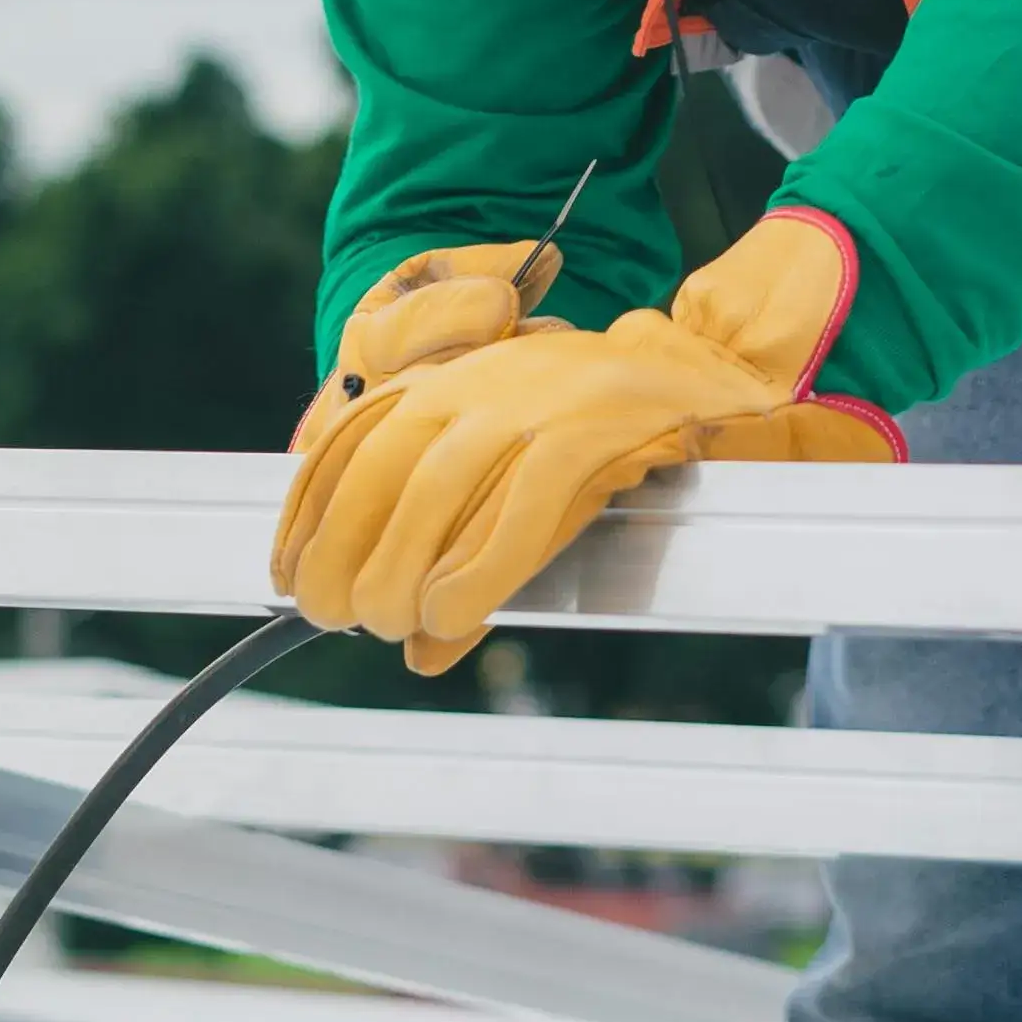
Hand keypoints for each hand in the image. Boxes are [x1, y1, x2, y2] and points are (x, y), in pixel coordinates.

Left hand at [272, 209, 899, 673]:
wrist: (737, 377)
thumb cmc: (627, 435)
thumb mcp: (530, 482)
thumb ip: (469, 552)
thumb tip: (420, 645)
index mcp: (461, 379)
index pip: (352, 440)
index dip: (307, 513)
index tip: (284, 579)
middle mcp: (489, 380)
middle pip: (382, 469)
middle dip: (346, 551)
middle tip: (342, 617)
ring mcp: (544, 399)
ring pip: (438, 486)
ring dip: (401, 566)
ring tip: (392, 622)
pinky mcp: (599, 429)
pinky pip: (521, 504)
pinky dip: (478, 565)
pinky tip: (451, 618)